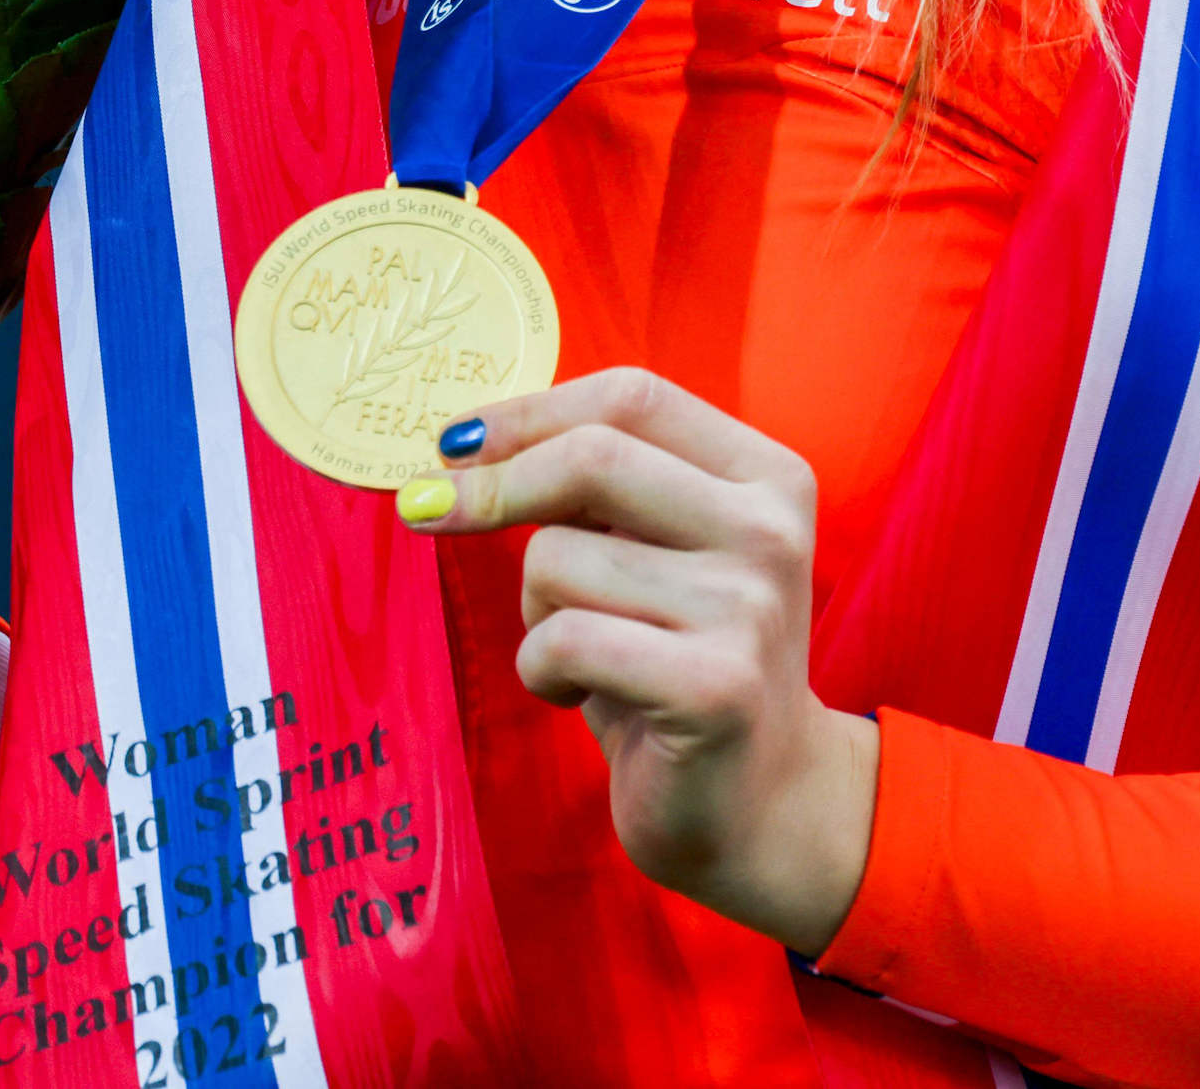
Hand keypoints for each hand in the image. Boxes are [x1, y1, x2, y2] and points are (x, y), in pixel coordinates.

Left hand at [397, 367, 878, 952]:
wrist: (760, 801)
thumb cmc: (679, 659)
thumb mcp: (654, 553)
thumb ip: (597, 487)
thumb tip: (461, 443)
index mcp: (766, 477)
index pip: (633, 398)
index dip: (530, 411)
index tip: (455, 440)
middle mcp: (770, 531)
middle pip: (593, 458)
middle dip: (494, 487)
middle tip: (429, 512)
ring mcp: (749, 609)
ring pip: (560, 558)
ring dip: (533, 609)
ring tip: (579, 652)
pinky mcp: (715, 686)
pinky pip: (565, 639)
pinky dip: (540, 668)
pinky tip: (578, 693)